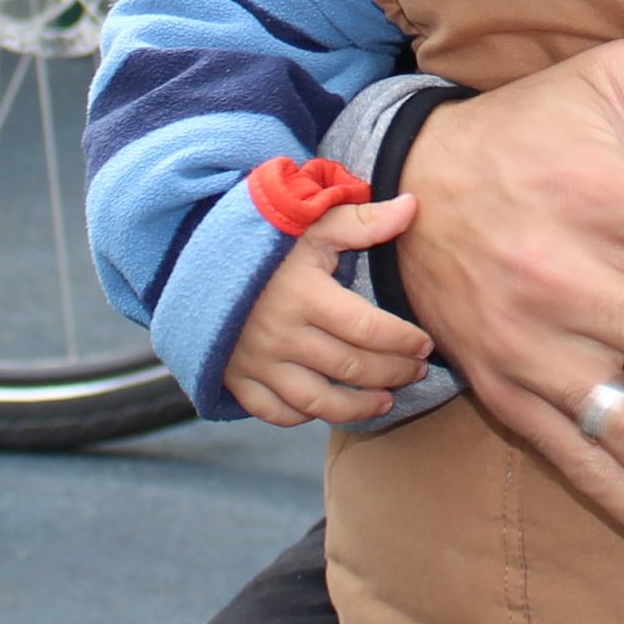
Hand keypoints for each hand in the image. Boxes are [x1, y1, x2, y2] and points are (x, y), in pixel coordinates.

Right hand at [225, 195, 434, 426]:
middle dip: (394, 373)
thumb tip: (413, 206)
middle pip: (351, 367)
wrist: (197, 261)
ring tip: (387, 399)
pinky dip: (307, 417)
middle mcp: (281, 334)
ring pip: (319, 402)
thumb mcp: (312, 225)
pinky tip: (332, 408)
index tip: (426, 343)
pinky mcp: (237, 380)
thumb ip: (363, 220)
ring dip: (360, 406)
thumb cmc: (267, 243)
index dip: (403, 340)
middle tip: (417, 370)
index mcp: (305, 295)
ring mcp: (257, 362)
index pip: (368, 328)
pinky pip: (277, 413)